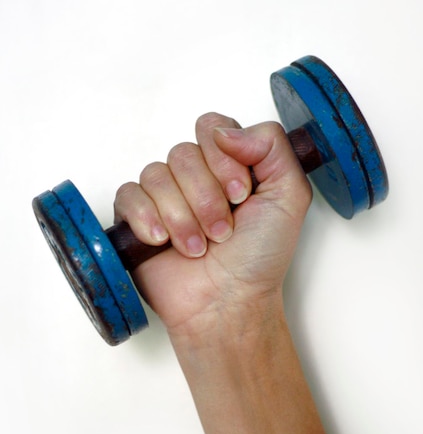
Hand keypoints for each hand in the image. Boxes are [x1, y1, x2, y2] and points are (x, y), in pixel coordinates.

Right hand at [113, 113, 310, 336]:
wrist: (228, 303)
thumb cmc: (259, 259)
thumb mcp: (289, 197)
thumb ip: (272, 146)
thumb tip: (224, 131)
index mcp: (229, 167)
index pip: (213, 130)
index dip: (224, 161)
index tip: (241, 196)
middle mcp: (195, 178)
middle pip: (183, 153)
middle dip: (206, 198)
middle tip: (222, 233)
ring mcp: (164, 197)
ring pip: (156, 175)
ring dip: (181, 216)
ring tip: (197, 248)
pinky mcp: (136, 219)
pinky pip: (128, 195)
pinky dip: (146, 218)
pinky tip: (162, 242)